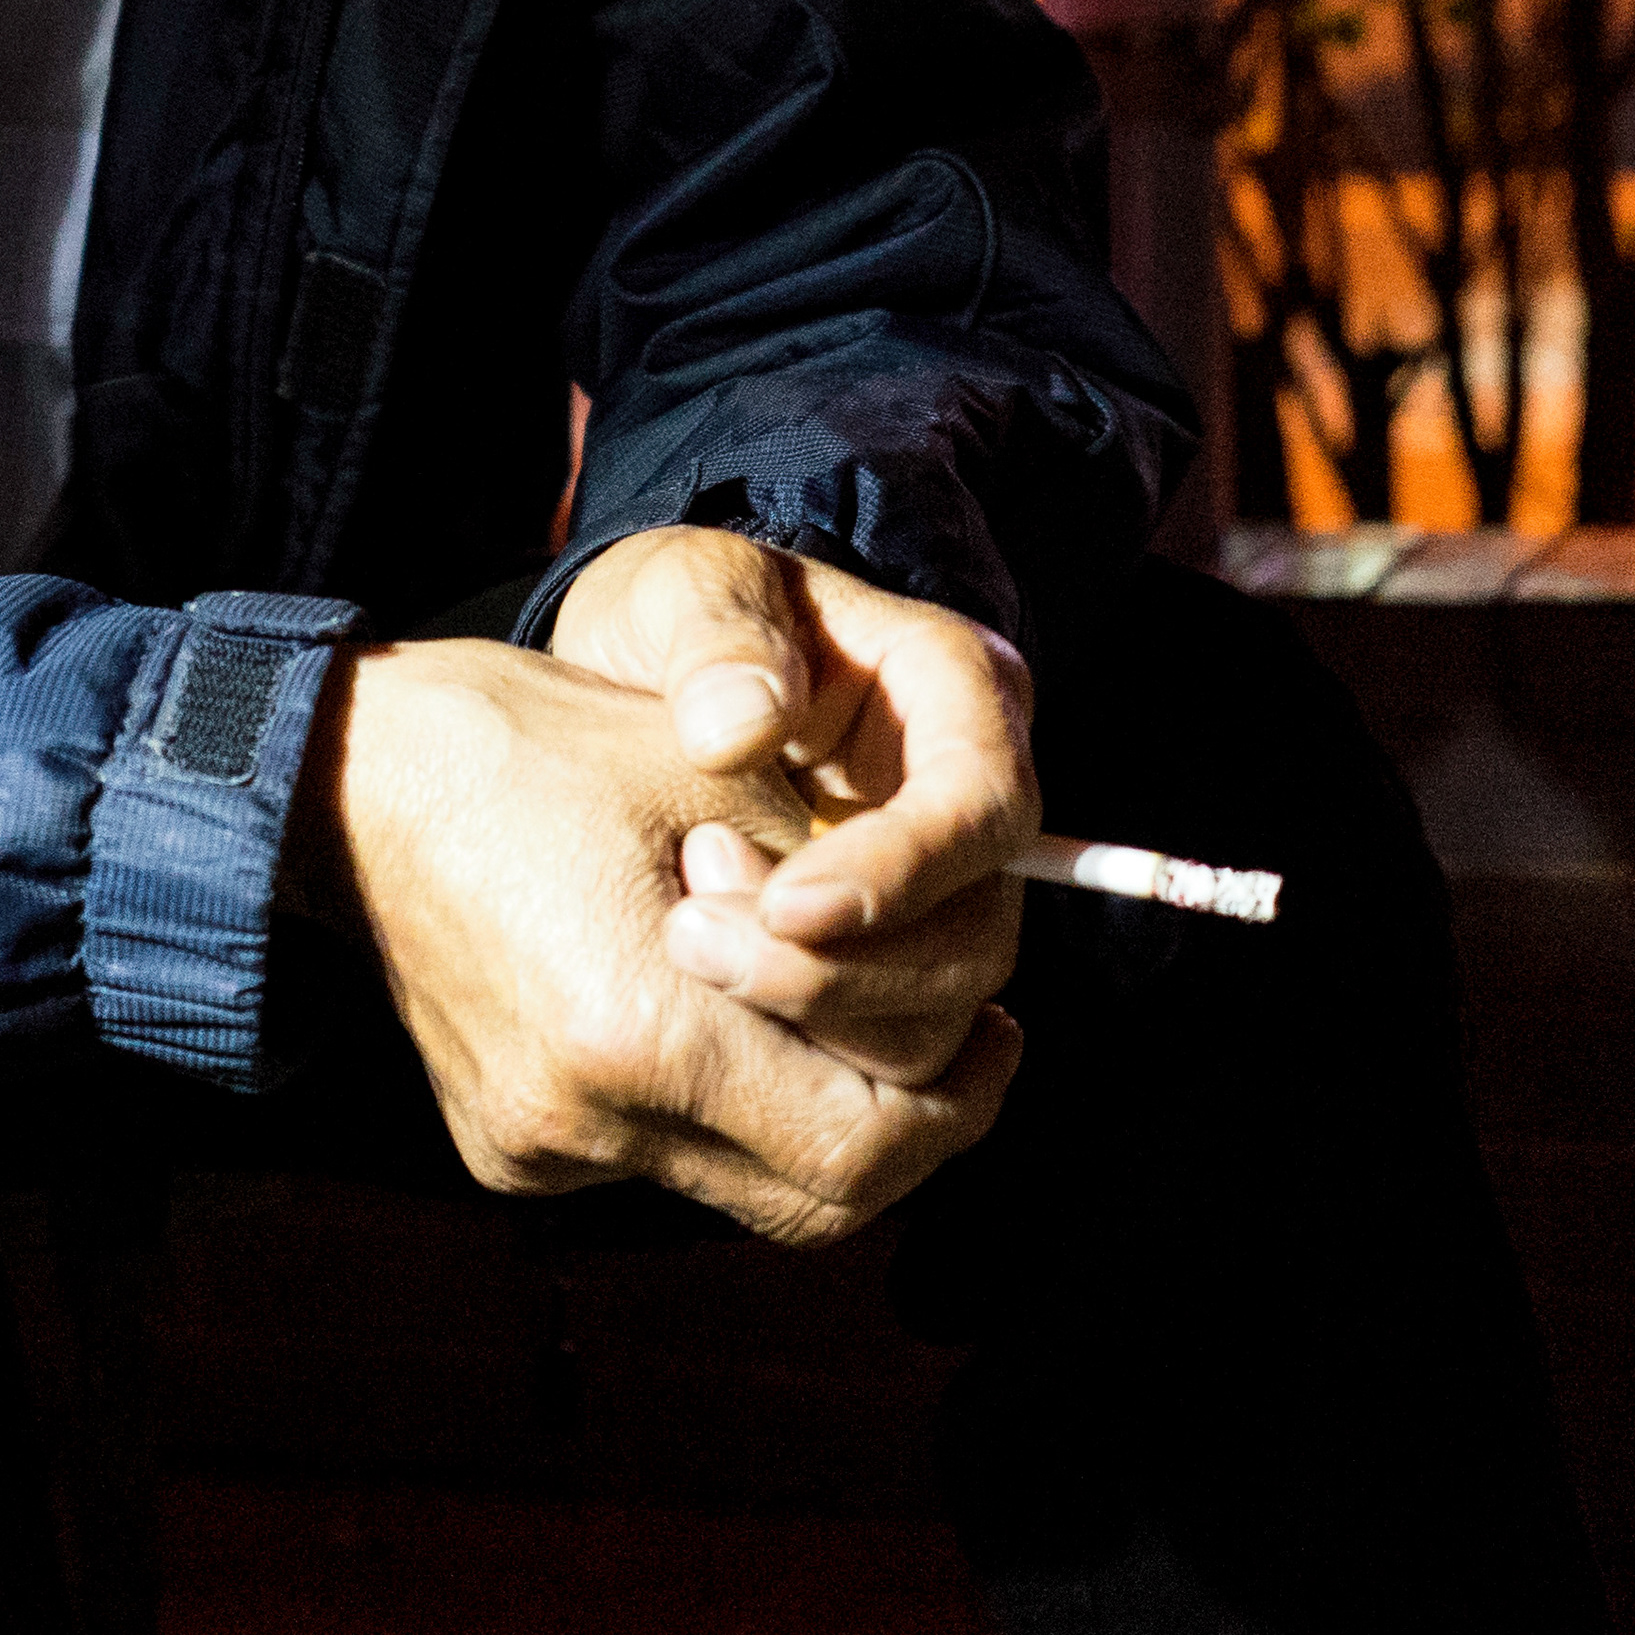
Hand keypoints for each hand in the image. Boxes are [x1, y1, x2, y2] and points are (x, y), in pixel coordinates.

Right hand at [299, 638, 1020, 1247]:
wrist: (342, 779)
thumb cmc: (535, 739)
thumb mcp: (716, 778)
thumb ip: (846, 892)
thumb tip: (970, 969)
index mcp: (635, 1031)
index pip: (862, 1145)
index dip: (959, 1102)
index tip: (1002, 1029)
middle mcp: (583, 1124)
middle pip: (818, 1198)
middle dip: (909, 1122)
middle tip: (965, 1040)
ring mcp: (537, 1151)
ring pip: (745, 1185)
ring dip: (814, 1111)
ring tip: (849, 1008)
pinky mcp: (508, 1148)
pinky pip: (662, 1156)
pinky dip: (719, 1098)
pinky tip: (716, 1000)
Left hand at [549, 526, 1037, 1088]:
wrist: (651, 670)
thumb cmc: (688, 610)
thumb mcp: (688, 585)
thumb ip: (714, 636)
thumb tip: (742, 728)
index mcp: (957, 689)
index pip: (983, 803)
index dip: (903, 872)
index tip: (786, 906)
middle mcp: (967, 799)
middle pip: (976, 933)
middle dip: (849, 968)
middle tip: (701, 942)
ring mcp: (929, 887)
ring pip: (936, 1009)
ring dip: (818, 1014)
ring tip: (689, 951)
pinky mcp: (876, 955)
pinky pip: (876, 1040)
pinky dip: (801, 1050)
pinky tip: (710, 1030)